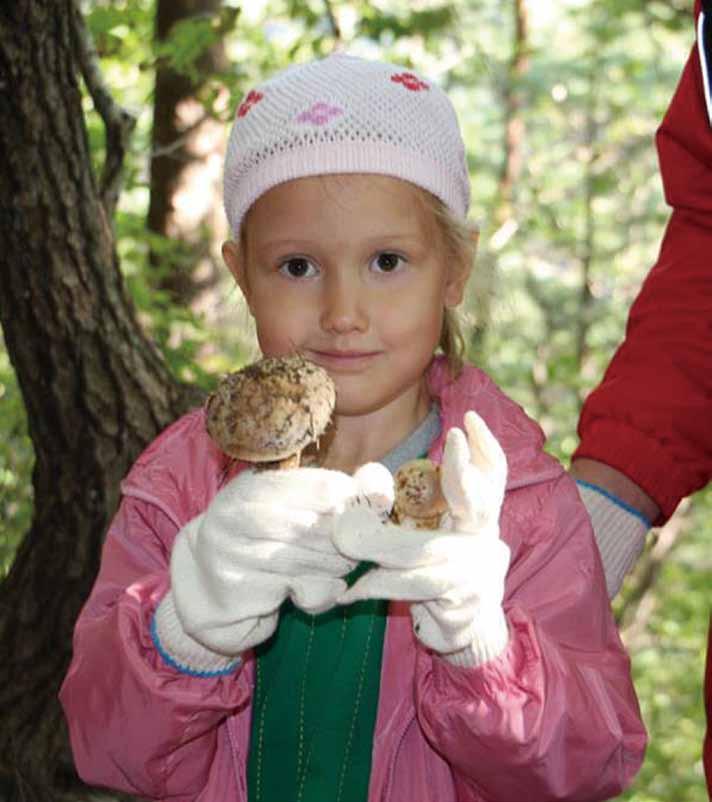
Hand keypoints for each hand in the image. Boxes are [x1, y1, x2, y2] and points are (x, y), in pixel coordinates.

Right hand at [155, 462, 392, 669]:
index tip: (366, 515)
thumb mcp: (284, 510)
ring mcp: (232, 552)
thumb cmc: (257, 543)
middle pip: (314, 525)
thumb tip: (377, 480)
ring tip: (339, 568)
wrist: (204, 587)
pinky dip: (317, 593)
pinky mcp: (237, 589)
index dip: (351, 503)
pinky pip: (295, 590)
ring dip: (334, 568)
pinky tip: (312, 591)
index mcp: (251, 487)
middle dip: (343, 541)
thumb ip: (328, 495)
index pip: (320, 488)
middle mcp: (235, 514)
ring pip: (306, 560)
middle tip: (357, 549)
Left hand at [334, 412, 509, 664]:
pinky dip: (380, 586)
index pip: (494, 475)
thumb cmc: (438, 570)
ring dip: (383, 547)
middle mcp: (486, 540)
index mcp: (479, 517)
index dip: (484, 448)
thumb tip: (367, 479)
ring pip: (429, 553)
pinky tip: (353, 590)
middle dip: (464, 471)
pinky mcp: (463, 605)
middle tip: (451, 440)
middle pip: (478, 502)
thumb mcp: (431, 532)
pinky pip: (416, 589)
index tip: (468, 421)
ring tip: (346, 542)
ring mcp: (480, 574)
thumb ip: (414, 506)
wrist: (465, 631)